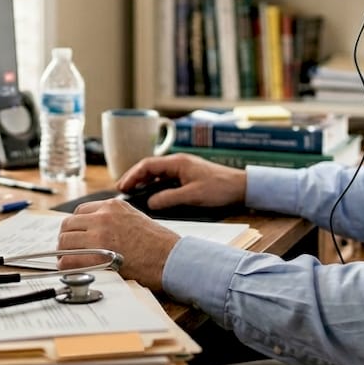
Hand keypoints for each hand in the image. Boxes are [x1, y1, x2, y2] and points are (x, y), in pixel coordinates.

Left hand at [57, 198, 179, 290]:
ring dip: (65, 253)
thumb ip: (114, 220)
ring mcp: (99, 235)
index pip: (80, 212)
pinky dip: (66, 266)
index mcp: (112, 206)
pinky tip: (72, 270)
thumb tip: (95, 231)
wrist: (171, 258)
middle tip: (71, 251)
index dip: (77, 227)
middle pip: (67, 225)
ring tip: (72, 262)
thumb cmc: (159, 244)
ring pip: (64, 241)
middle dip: (67, 239)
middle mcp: (103, 216)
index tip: (77, 238)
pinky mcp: (98, 255)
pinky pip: (69, 260)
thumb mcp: (135, 219)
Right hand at [117, 153, 247, 210]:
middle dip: (135, 177)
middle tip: (122, 190)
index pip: (147, 165)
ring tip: (132, 192)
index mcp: (177, 162)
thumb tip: (150, 203)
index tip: (122, 186)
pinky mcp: (188, 175)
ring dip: (144, 181)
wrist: (241, 186)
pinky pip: (166, 178)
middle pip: (150, 167)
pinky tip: (152, 194)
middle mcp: (178, 162)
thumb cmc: (220, 188)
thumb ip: (169, 199)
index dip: (132, 175)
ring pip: (157, 173)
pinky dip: (155, 184)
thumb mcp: (192, 195)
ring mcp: (183, 168)